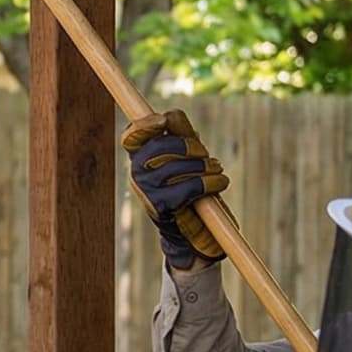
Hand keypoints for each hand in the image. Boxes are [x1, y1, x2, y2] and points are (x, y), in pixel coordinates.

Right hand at [122, 110, 227, 271]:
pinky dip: (210, 182)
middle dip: (189, 146)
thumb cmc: (193, 192)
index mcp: (140, 160)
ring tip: (217, 171)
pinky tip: (220, 183)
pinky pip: (188, 186)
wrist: (195, 236)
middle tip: (206, 155)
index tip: (162, 121)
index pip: (131, 137)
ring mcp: (146, 192)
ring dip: (205, 166)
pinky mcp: (160, 207)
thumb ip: (181, 135)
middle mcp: (137, 174)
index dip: (144, 125)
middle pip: (159, 145)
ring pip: (176, 166)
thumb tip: (170, 115)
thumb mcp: (188, 159)